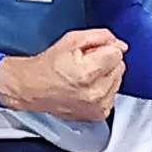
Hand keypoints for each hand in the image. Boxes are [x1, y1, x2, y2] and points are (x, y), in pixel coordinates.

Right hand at [0, 30, 130, 121]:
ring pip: (117, 81)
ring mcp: (98, 106)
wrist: (32, 88)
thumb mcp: (72, 40)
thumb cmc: (47, 66)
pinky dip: (103, 89)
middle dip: (105, 62)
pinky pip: (113, 94)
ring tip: (84, 76)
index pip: (117, 53)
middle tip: (85, 64)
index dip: (104, 49)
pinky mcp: (99, 114)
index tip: (91, 53)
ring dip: (105, 76)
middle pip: (119, 67)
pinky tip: (86, 87)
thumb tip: (120, 45)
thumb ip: (101, 37)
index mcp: (88, 73)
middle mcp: (95, 93)